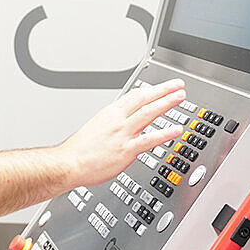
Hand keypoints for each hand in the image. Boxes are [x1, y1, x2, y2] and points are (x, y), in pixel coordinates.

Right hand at [56, 79, 185, 188]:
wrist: (68, 164)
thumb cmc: (78, 151)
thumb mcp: (95, 128)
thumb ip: (111, 125)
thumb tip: (120, 126)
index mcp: (109, 114)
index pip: (134, 96)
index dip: (151, 90)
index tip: (162, 87)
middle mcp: (117, 121)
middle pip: (144, 99)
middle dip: (163, 90)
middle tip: (178, 85)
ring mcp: (122, 134)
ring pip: (148, 113)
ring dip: (166, 103)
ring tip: (180, 97)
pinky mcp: (126, 150)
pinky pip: (149, 140)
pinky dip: (164, 134)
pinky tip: (176, 130)